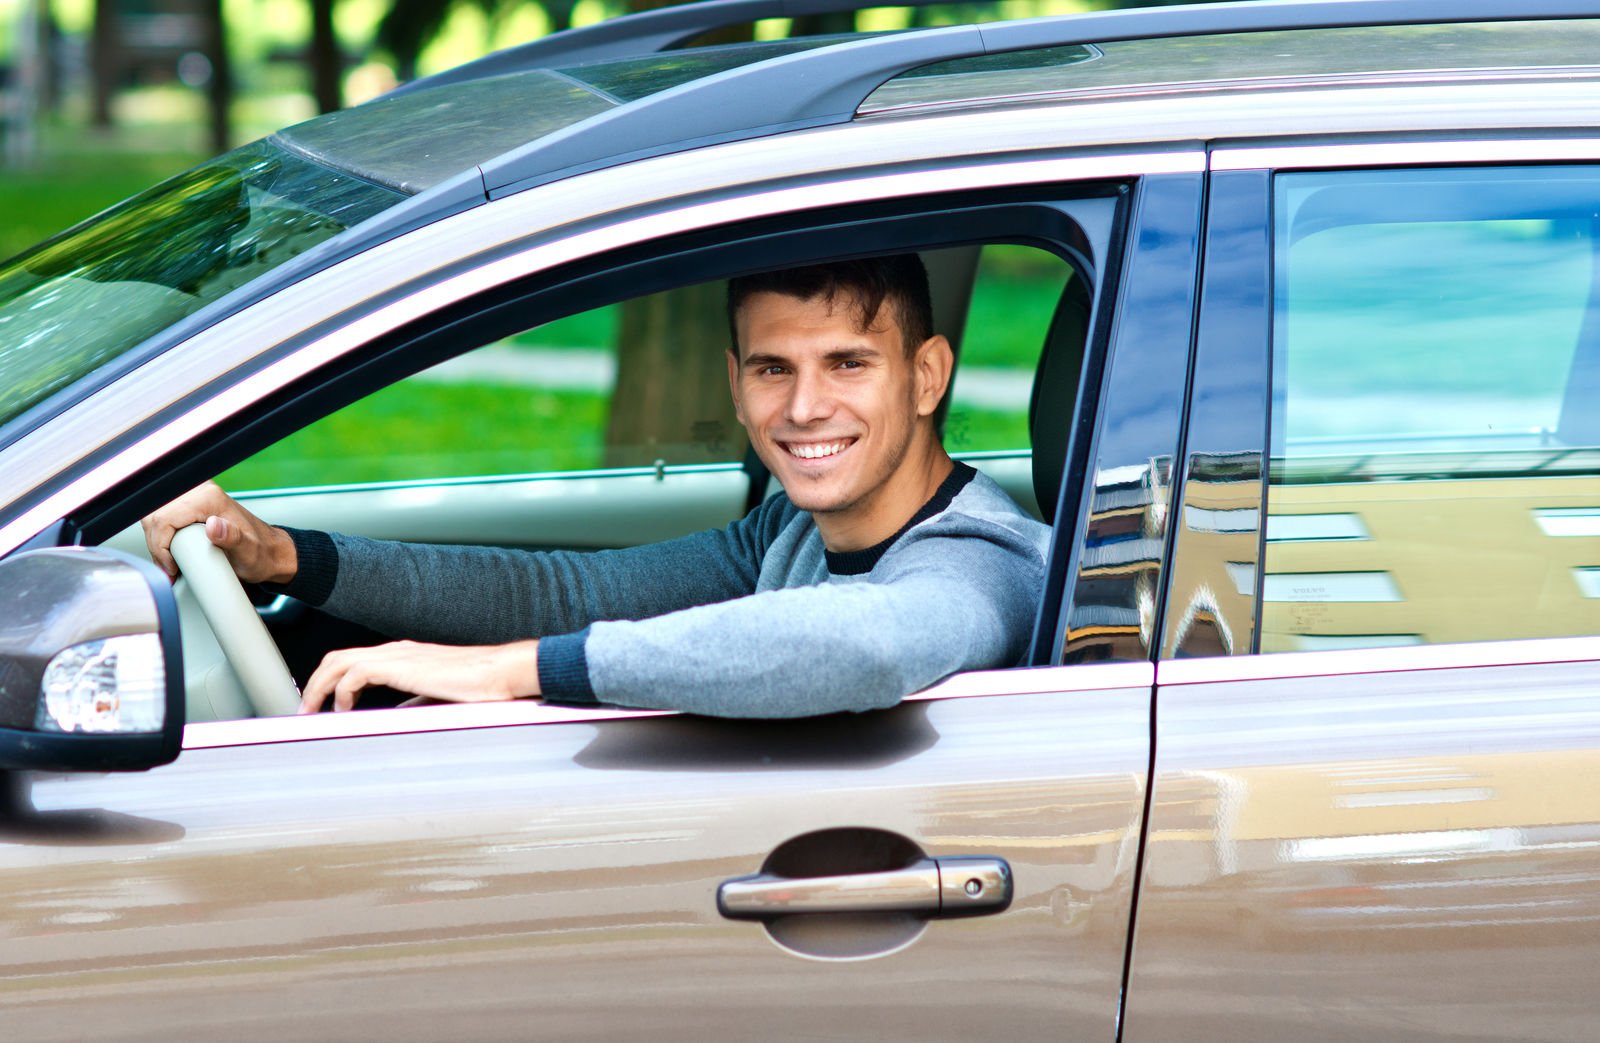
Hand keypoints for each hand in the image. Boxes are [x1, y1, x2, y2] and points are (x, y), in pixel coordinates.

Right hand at [141, 481, 296, 583]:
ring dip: (156, 542)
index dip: (160, 546)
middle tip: (171, 569)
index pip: (163, 518)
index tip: (171, 567)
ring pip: (153, 516)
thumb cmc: (260, 553)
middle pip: (154, 516)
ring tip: (172, 563)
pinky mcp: (189, 504)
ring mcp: (193, 496)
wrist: (268, 552)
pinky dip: (160, 537)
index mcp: (209, 498)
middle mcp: (200, 492)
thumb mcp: (248, 551)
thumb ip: (232, 538)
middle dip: (156, 546)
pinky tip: (172, 553)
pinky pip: (161, 517)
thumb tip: (214, 526)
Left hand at [299, 639, 541, 712]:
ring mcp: (398, 654)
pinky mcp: (401, 665)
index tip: (322, 705)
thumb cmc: (481, 685)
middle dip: (316, 683)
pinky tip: (344, 711)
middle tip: (306, 710)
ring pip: (339, 661)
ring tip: (311, 712)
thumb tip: (396, 714)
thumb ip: (413, 702)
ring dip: (320, 687)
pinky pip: (355, 673)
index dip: (332, 682)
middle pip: (338, 657)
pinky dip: (341, 692)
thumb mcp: (438, 696)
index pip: (355, 661)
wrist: (502, 673)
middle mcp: (397, 650)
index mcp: (405, 655)